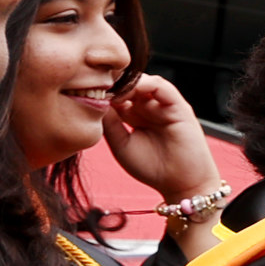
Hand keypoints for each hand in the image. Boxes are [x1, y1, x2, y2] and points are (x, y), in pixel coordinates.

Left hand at [104, 75, 226, 249]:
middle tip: (96, 85)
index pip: (116, 94)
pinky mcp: (178, 107)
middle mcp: (148, 107)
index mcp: (133, 115)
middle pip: (128, 84)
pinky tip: (130, 90)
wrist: (180, 183)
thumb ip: (110, 123)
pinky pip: (162, 87)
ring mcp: (163, 106)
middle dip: (112, 83)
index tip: (84, 91)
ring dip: (127, 83)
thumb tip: (95, 101)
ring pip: (144, 82)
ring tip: (112, 91)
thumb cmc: (151, 167)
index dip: (102, 91)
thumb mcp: (121, 144)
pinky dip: (146, 84)